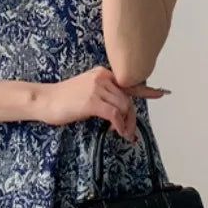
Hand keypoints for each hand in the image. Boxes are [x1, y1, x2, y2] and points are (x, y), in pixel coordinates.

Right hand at [33, 65, 169, 140]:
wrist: (45, 101)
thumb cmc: (63, 100)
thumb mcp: (86, 92)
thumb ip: (103, 95)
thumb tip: (118, 111)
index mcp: (102, 74)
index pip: (129, 81)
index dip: (147, 90)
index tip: (161, 93)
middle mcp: (102, 77)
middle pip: (128, 98)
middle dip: (131, 117)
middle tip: (129, 132)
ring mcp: (97, 88)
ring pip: (123, 106)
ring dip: (125, 124)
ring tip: (121, 134)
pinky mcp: (92, 101)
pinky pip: (114, 114)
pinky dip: (119, 125)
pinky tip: (116, 132)